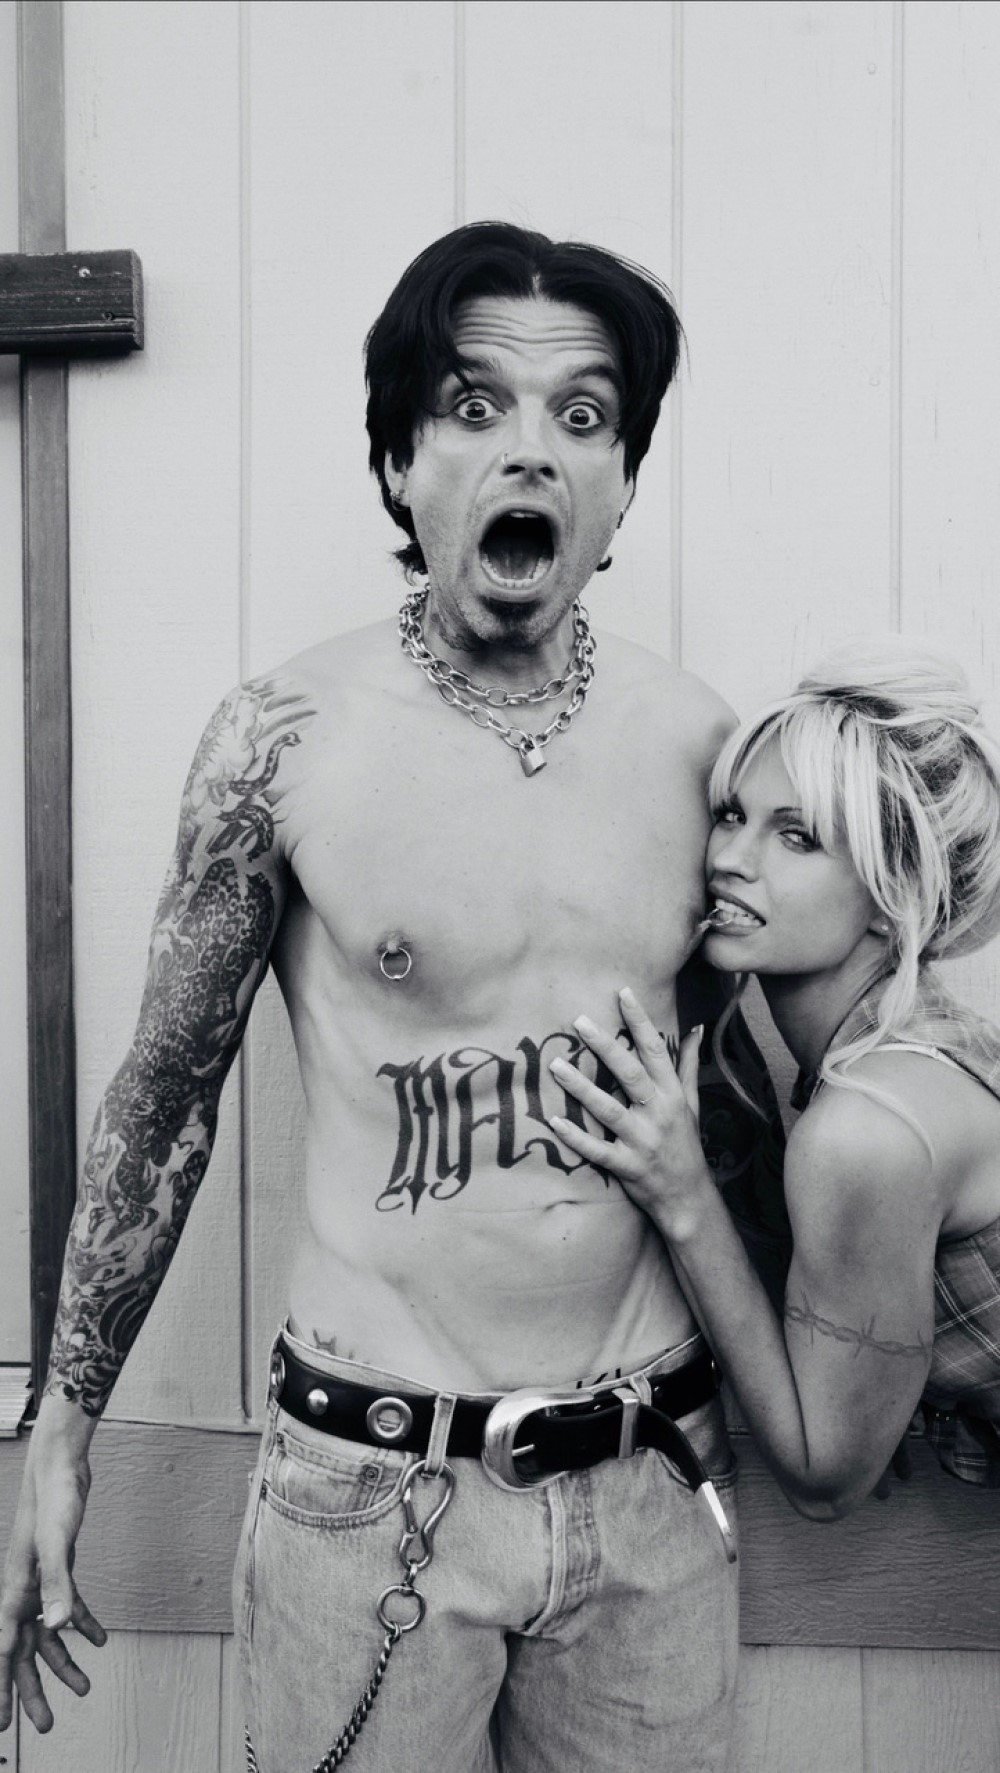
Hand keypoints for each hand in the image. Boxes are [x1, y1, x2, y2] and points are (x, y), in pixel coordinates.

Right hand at [0, 1446, 105, 1732]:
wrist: (62, 1466)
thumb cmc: (54, 1500)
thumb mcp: (59, 1544)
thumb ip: (58, 1586)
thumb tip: (57, 1629)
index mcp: (14, 1592)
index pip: (4, 1653)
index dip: (2, 1689)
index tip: (3, 1724)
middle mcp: (22, 1591)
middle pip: (24, 1654)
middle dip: (34, 1690)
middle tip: (46, 1724)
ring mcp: (40, 1581)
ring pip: (47, 1635)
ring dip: (64, 1662)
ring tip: (85, 1687)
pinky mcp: (59, 1568)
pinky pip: (67, 1607)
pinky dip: (82, 1624)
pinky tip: (100, 1639)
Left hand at [548, 987, 712, 1238]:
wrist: (689, 1197)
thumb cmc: (686, 1144)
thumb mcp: (691, 1103)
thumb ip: (688, 1065)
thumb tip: (696, 1028)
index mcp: (672, 1094)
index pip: (656, 1050)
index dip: (640, 1020)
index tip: (623, 992)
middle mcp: (659, 1114)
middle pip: (630, 1074)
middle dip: (605, 1046)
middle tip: (580, 1021)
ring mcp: (643, 1141)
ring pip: (609, 1110)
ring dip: (581, 1087)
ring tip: (556, 1066)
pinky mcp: (627, 1166)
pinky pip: (597, 1150)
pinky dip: (576, 1137)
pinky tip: (554, 1121)